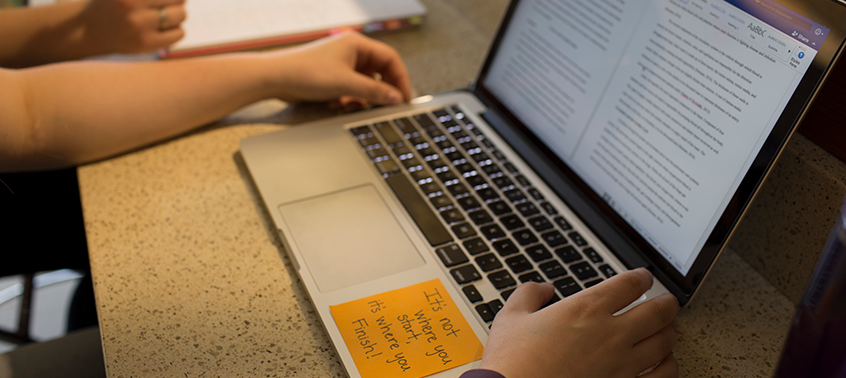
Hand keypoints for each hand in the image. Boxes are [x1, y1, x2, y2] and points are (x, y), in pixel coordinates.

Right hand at [80, 0, 186, 53]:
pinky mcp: (146, 43)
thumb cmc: (113, 3)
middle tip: (166, 6)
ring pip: (181, 15)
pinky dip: (176, 30)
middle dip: (177, 1)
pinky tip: (163, 29)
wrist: (89, 29)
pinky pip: (178, 34)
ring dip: (177, 15)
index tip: (167, 1)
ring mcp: (140, 26)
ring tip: (163, 17)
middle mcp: (133, 5)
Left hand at [262, 32, 411, 105]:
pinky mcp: (332, 76)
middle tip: (385, 107)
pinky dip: (350, 99)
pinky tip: (339, 105)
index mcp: (357, 44)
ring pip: (365, 83)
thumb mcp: (346, 84)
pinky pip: (351, 88)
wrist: (274, 78)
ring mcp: (341, 64)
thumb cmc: (306, 73)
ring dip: (363, 98)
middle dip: (380, 91)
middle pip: (379, 72)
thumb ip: (375, 91)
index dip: (400, 79)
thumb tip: (397, 98)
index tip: (404, 99)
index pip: (390, 59)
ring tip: (353, 106)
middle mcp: (351, 51)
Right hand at [480, 268, 678, 377]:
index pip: (630, 284)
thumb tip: (543, 288)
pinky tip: (664, 363)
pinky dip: (669, 366)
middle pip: (658, 311)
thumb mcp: (512, 316)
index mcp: (586, 309)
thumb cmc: (513, 361)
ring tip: (667, 329)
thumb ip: (529, 294)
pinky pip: (662, 376)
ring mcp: (621, 364)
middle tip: (667, 301)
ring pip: (665, 343)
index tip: (644, 278)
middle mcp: (610, 333)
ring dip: (669, 332)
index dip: (642, 277)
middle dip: (667, 303)